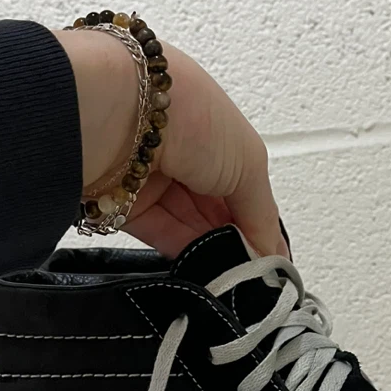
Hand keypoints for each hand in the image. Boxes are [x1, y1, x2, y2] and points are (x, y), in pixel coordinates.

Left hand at [54, 28, 284, 258]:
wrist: (119, 113)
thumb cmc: (189, 116)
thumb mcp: (249, 161)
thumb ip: (261, 212)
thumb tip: (271, 252)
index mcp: (214, 130)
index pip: (241, 183)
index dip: (257, 220)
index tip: (271, 256)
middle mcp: (182, 152)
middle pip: (214, 208)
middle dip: (235, 238)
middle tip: (255, 273)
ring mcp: (152, 179)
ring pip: (187, 225)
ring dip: (211, 250)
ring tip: (234, 277)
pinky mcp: (123, 205)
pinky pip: (159, 235)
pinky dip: (183, 254)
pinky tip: (205, 271)